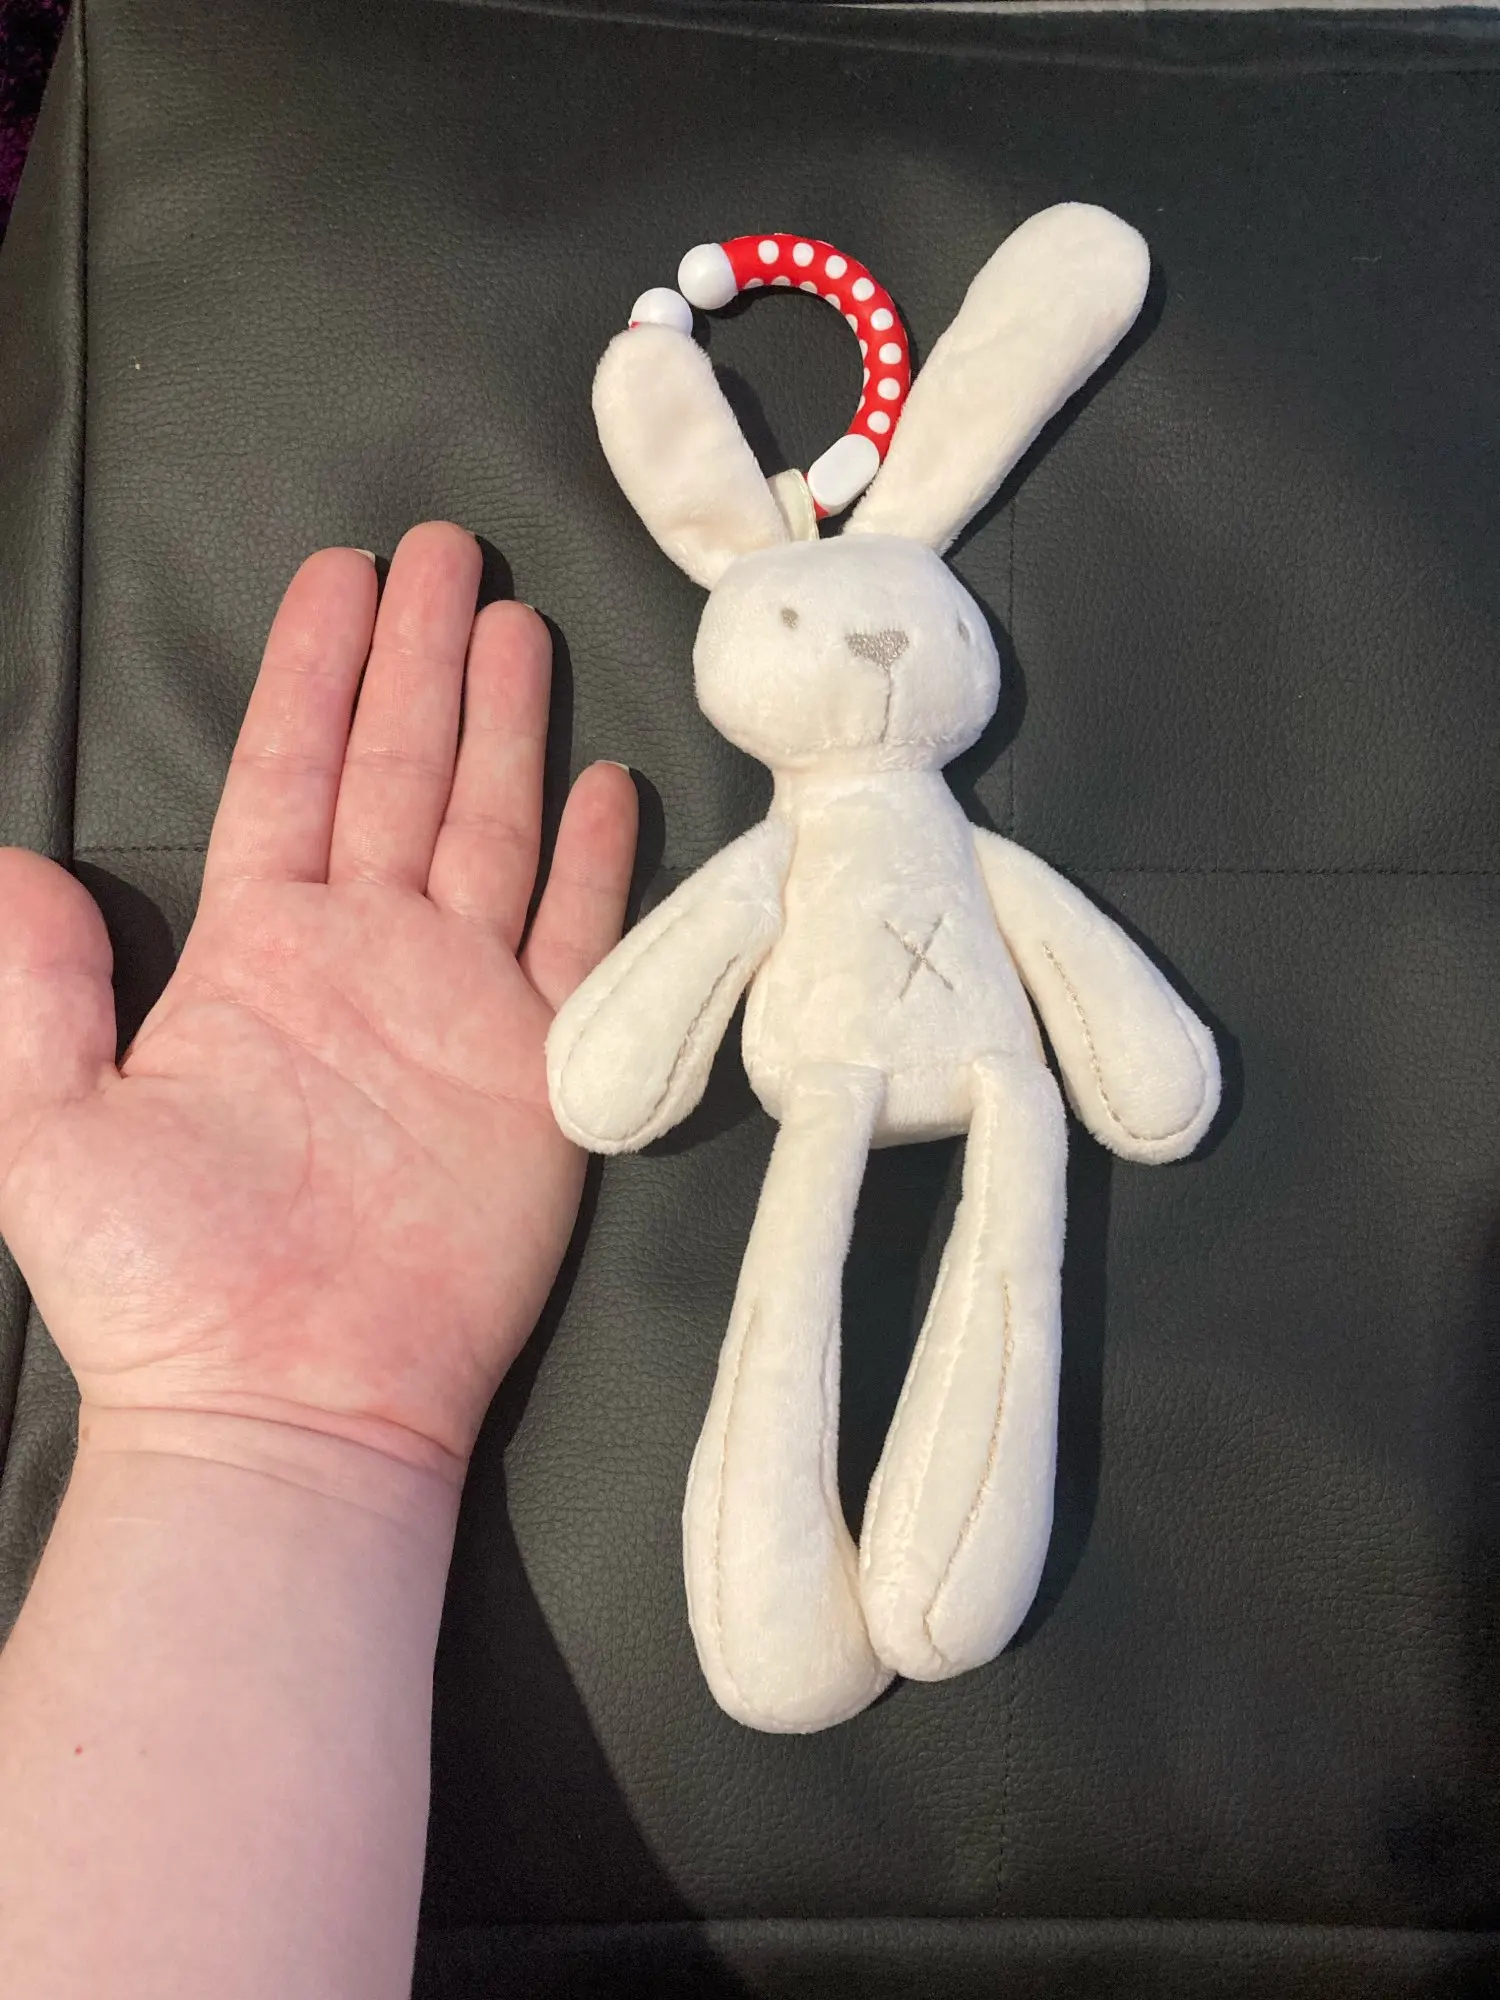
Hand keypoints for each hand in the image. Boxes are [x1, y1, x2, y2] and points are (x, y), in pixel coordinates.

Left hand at [0, 523, 636, 1475]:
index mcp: (257, 951)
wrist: (290, 1403)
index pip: (292, 770)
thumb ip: (28, 989)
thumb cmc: (163, 1283)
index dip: (316, 669)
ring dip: (506, 729)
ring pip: (492, 830)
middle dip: (422, 659)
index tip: (343, 572)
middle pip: (402, 770)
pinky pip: (578, 942)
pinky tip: (607, 786)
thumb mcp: (42, 1129)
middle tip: (449, 550)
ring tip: (518, 629)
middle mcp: (365, 955)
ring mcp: (461, 1007)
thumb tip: (18, 859)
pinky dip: (599, 866)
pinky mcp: (542, 1071)